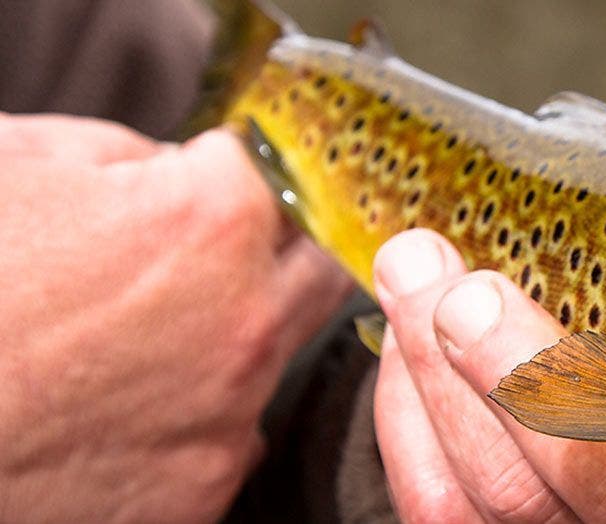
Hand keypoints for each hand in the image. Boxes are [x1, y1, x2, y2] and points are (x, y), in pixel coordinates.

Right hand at [0, 114, 351, 521]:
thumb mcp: (19, 164)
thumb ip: (125, 156)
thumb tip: (168, 171)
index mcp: (211, 224)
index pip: (279, 176)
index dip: (234, 174)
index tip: (215, 183)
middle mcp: (246, 325)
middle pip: (312, 267)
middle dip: (275, 251)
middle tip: (211, 254)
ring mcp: (229, 418)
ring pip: (276, 356)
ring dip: (236, 336)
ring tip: (144, 339)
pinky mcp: (201, 493)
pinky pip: (232, 436)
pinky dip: (199, 415)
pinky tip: (130, 406)